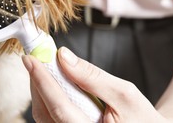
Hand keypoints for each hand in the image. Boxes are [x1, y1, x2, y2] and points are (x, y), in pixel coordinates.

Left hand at [22, 47, 168, 122]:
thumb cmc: (142, 119)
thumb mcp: (124, 94)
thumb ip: (92, 77)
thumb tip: (64, 57)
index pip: (58, 107)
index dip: (42, 81)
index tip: (30, 59)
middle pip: (45, 111)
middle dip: (38, 82)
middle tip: (36, 58)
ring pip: (44, 115)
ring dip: (41, 90)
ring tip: (45, 68)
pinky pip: (50, 118)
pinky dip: (48, 99)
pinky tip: (53, 84)